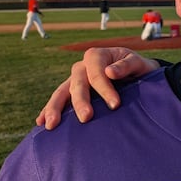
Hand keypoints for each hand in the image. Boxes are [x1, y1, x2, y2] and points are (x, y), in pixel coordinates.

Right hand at [35, 47, 160, 129]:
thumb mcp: (138, 63)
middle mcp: (82, 66)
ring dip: (55, 108)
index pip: (96, 73)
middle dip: (80, 101)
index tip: (115, 105)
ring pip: (62, 92)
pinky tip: (42, 122)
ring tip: (51, 125)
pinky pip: (59, 100)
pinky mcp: (72, 91)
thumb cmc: (138, 68)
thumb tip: (110, 72)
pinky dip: (48, 110)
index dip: (104, 89)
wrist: (137, 73)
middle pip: (77, 83)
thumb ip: (126, 65)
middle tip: (86, 118)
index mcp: (96, 56)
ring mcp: (75, 79)